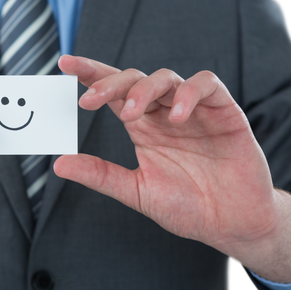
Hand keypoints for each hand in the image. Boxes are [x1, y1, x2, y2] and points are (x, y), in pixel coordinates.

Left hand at [55, 55, 290, 281]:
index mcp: (143, 128)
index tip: (65, 65)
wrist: (231, 224)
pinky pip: (208, 86)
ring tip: (131, 114)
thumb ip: (101, 175)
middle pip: (135, 80)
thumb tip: (59, 163)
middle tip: (90, 100)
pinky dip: (190, 93)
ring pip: (167, 78)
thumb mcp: (136, 191)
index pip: (115, 93)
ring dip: (144, 90)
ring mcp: (194, 112)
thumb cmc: (187, 207)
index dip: (92, 75)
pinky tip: (177, 116)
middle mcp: (164, 114)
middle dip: (110, 83)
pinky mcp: (224, 113)